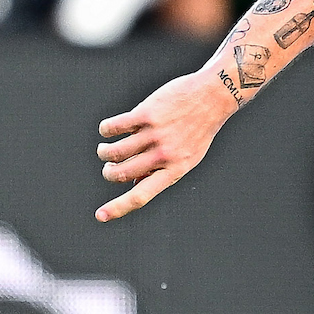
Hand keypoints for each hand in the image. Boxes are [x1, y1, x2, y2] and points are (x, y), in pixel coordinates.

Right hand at [94, 71, 237, 220]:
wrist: (213, 97)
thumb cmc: (199, 129)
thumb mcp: (188, 158)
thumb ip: (163, 172)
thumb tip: (137, 185)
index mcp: (175, 170)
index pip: (142, 196)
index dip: (118, 208)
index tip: (100, 216)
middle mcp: (164, 156)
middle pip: (121, 174)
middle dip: (109, 172)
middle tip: (109, 166)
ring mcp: (155, 135)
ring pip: (114, 152)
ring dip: (104, 152)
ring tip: (105, 149)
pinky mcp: (146, 114)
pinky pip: (113, 127)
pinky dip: (105, 130)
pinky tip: (109, 129)